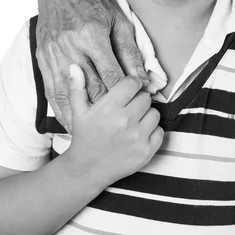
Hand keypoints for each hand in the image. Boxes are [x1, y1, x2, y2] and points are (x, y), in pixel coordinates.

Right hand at [35, 0, 150, 131]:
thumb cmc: (93, 2)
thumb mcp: (119, 21)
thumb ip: (129, 52)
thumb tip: (143, 79)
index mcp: (91, 36)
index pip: (111, 74)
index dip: (125, 94)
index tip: (136, 107)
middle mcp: (70, 47)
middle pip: (91, 87)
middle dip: (106, 109)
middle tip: (119, 127)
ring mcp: (54, 55)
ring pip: (69, 93)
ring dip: (82, 116)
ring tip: (94, 135)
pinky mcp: (43, 59)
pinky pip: (52, 90)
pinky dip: (61, 109)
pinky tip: (70, 123)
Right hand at [66, 64, 163, 186]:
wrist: (87, 169)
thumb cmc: (84, 137)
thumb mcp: (78, 112)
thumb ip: (78, 87)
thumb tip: (75, 66)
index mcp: (109, 108)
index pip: (133, 83)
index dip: (131, 84)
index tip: (128, 90)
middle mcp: (125, 121)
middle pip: (145, 97)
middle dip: (138, 100)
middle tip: (128, 108)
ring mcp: (137, 137)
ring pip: (155, 113)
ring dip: (146, 115)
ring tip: (133, 121)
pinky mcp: (146, 151)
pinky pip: (160, 131)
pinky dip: (152, 131)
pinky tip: (138, 133)